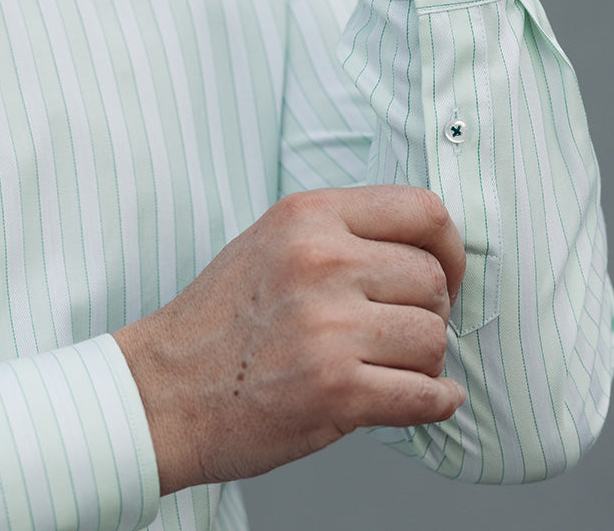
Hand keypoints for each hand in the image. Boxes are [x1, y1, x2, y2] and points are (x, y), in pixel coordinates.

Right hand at [114, 185, 467, 494]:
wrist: (164, 389)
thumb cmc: (220, 319)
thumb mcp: (272, 241)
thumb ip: (341, 232)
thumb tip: (426, 247)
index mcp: (308, 215)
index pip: (423, 210)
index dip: (448, 248)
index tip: (442, 275)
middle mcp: (321, 261)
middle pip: (433, 279)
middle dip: (430, 311)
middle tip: (401, 330)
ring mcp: (329, 326)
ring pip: (434, 338)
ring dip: (423, 361)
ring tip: (388, 365)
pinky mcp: (336, 390)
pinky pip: (427, 395)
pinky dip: (432, 403)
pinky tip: (411, 399)